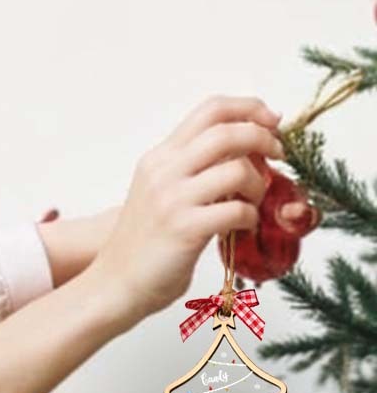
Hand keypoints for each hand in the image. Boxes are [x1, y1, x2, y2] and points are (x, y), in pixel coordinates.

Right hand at [88, 96, 282, 325]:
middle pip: (228, 131)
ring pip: (239, 169)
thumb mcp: (158, 193)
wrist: (114, 284)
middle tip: (277, 157)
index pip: (210, 110)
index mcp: (159, 158)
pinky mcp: (185, 229)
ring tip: (253, 201)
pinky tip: (243, 227)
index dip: (249, 108)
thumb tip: (240, 155)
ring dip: (259, 184)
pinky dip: (251, 217)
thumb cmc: (141, 245)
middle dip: (265, 139)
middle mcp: (163, 171)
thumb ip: (189, 170)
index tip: (271, 121)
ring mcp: (172, 200)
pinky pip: (238, 210)